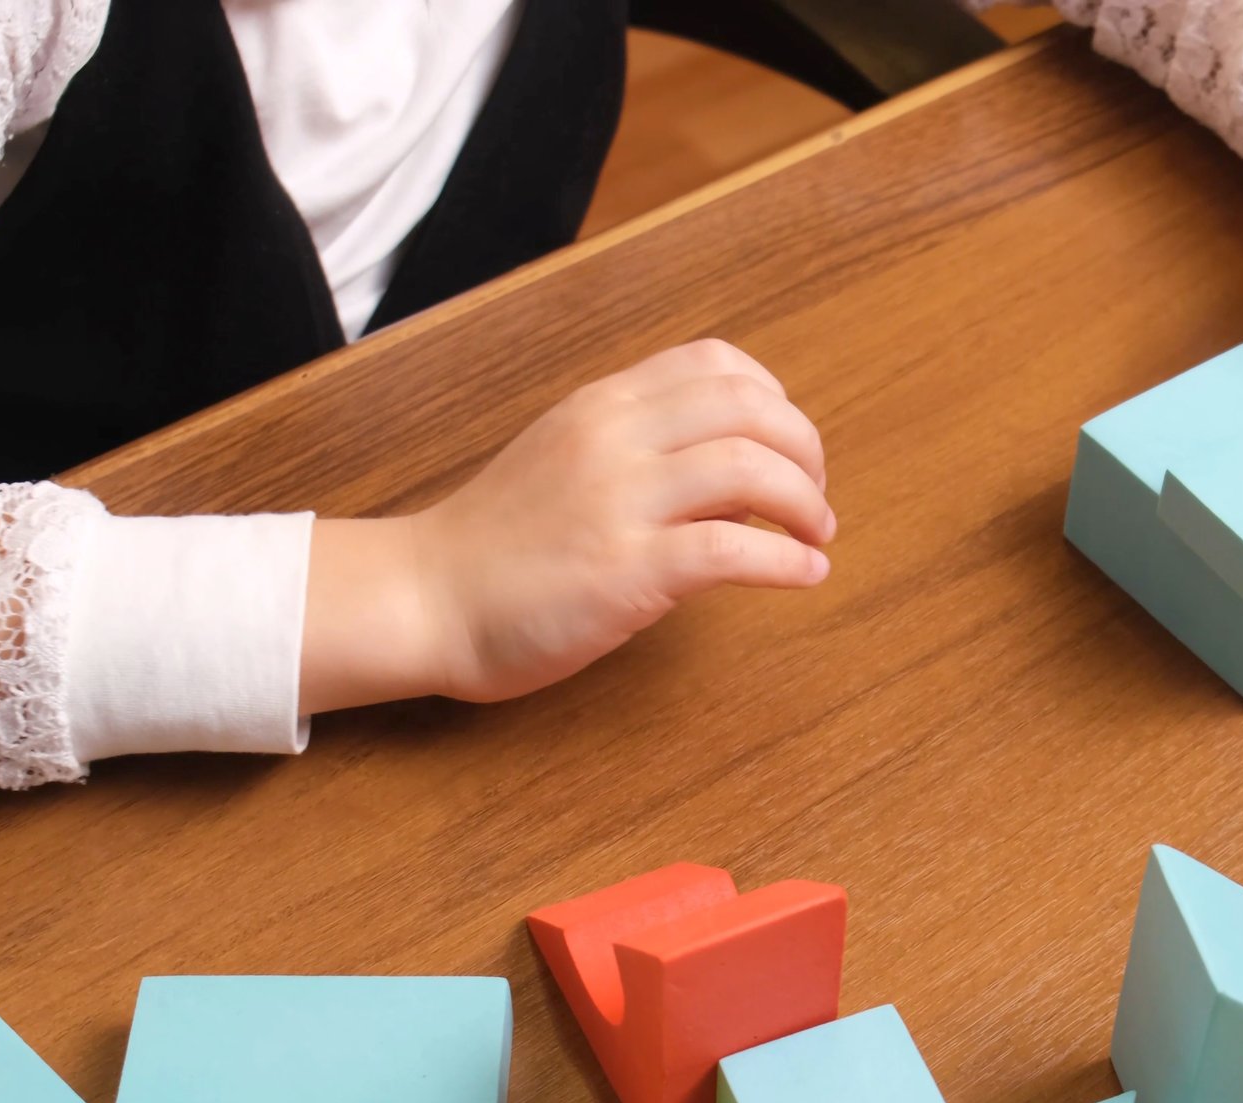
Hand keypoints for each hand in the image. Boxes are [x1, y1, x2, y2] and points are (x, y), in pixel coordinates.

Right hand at [301, 339, 833, 713]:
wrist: (427, 597)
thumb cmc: (498, 543)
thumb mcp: (567, 461)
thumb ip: (641, 451)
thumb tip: (731, 471)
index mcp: (604, 406)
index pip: (716, 364)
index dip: (775, 401)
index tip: (788, 447)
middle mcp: (615, 439)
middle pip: (751, 410)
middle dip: (807, 452)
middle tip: (816, 501)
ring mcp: (620, 502)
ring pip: (751, 468)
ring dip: (806, 504)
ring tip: (816, 538)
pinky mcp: (625, 570)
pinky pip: (731, 548)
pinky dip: (787, 561)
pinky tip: (804, 576)